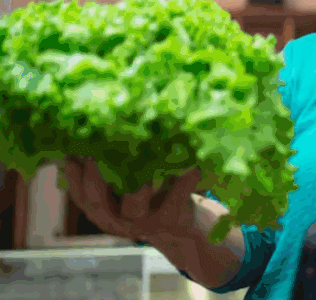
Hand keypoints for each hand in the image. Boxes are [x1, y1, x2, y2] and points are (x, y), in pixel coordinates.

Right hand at [63, 156, 202, 244]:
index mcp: (108, 213)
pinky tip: (193, 165)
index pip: (83, 199)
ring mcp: (148, 222)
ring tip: (139, 162)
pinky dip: (184, 181)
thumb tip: (98, 134)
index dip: (73, 179)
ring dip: (135, 184)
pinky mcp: (175, 220)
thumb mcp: (132, 189)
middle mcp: (123, 221)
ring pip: (134, 205)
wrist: (189, 233)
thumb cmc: (156, 201)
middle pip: (99, 205)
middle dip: (93, 178)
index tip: (70, 154)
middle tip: (94, 153)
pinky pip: (177, 199)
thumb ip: (117, 170)